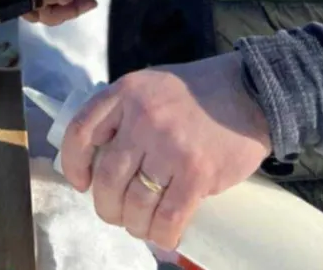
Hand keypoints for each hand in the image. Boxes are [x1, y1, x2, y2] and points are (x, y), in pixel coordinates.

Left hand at [60, 52, 271, 251]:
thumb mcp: (150, 87)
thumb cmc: (196, 92)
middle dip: (106, 207)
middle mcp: (142, 118)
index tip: (81, 184)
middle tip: (115, 213)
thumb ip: (125, 113)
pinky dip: (162, 235)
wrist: (249, 92)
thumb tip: (101, 156)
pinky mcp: (197, 173)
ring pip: (135, 203)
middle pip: (107, 178)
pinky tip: (163, 236)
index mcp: (125, 92)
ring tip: (140, 225)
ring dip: (133, 225)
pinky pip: (168, 217)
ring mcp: (169, 146)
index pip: (80, 132)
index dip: (73, 165)